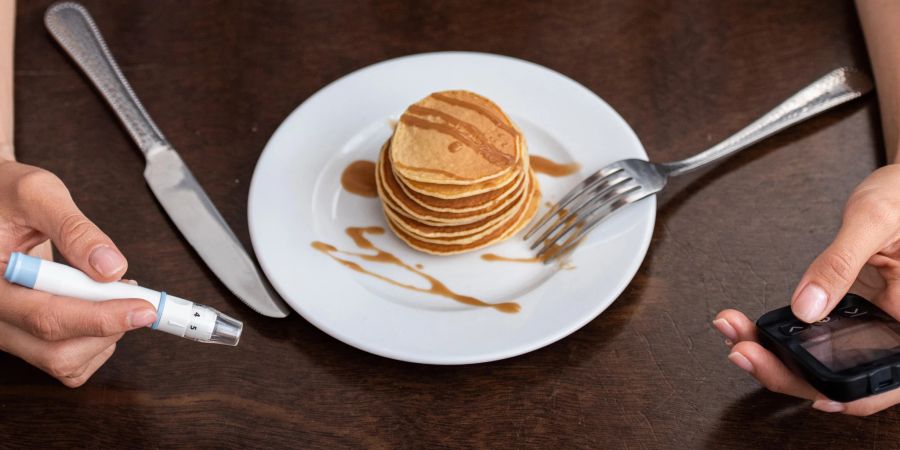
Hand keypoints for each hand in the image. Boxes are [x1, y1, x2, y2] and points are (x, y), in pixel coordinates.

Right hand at [0, 160, 155, 386]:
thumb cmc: (5, 196)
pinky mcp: (23, 338)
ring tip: (115, 293)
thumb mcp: (37, 194)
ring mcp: (6, 332)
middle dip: (109, 326)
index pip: (44, 317)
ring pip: (63, 362)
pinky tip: (101, 308)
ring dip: (105, 335)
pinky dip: (96, 343)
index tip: (145, 307)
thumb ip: (75, 229)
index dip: (100, 317)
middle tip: (138, 295)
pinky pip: (66, 362)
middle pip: (55, 351)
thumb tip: (111, 267)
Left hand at [714, 164, 899, 415]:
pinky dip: (782, 335)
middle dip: (788, 372)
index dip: (850, 398)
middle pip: (843, 377)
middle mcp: (896, 331)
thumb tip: (807, 306)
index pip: (888, 380)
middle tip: (743, 351)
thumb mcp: (874, 220)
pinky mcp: (851, 315)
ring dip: (776, 356)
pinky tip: (751, 328)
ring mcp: (872, 326)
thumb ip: (840, 264)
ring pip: (824, 360)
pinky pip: (816, 336)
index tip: (807, 390)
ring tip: (735, 334)